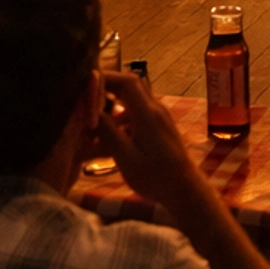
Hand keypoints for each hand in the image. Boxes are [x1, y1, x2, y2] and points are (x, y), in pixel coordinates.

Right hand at [94, 72, 203, 214]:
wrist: (184, 190)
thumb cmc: (155, 176)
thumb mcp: (125, 157)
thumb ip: (108, 132)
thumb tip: (90, 113)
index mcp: (148, 113)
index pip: (127, 81)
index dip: (106, 78)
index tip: (86, 85)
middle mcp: (155, 110)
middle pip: (129, 88)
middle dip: (106, 91)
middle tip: (85, 101)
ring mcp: (159, 119)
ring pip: (132, 104)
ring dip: (112, 109)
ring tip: (93, 124)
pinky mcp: (159, 130)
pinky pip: (137, 117)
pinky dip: (121, 122)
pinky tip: (109, 140)